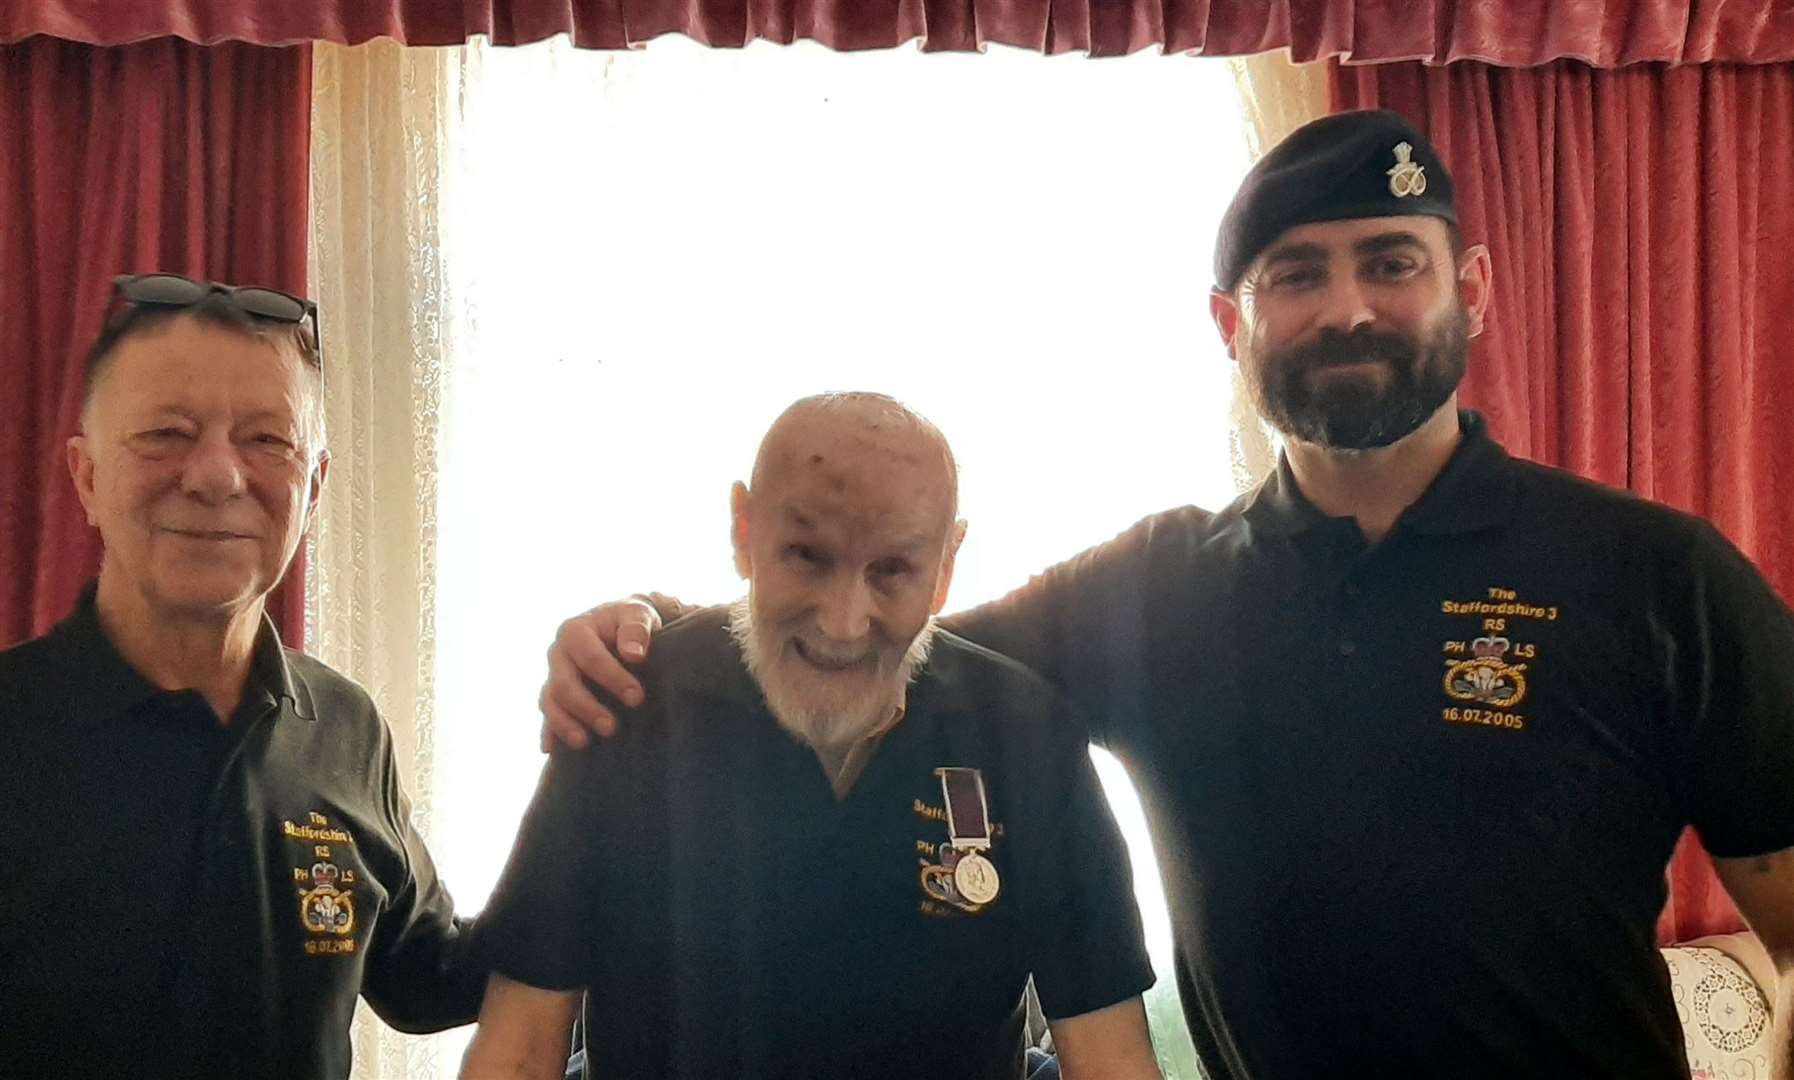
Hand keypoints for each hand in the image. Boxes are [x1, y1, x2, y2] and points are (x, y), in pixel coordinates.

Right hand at [538, 598, 660, 750]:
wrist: (618, 626)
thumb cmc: (630, 621)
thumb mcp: (637, 614)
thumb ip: (636, 628)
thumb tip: (634, 654)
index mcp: (575, 631)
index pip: (590, 658)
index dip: (612, 678)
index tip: (637, 698)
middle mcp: (558, 654)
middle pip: (564, 685)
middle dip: (587, 708)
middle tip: (612, 728)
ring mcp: (553, 675)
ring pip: (550, 703)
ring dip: (565, 724)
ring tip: (585, 743)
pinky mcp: (555, 695)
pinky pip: (547, 714)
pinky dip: (549, 731)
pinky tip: (552, 749)